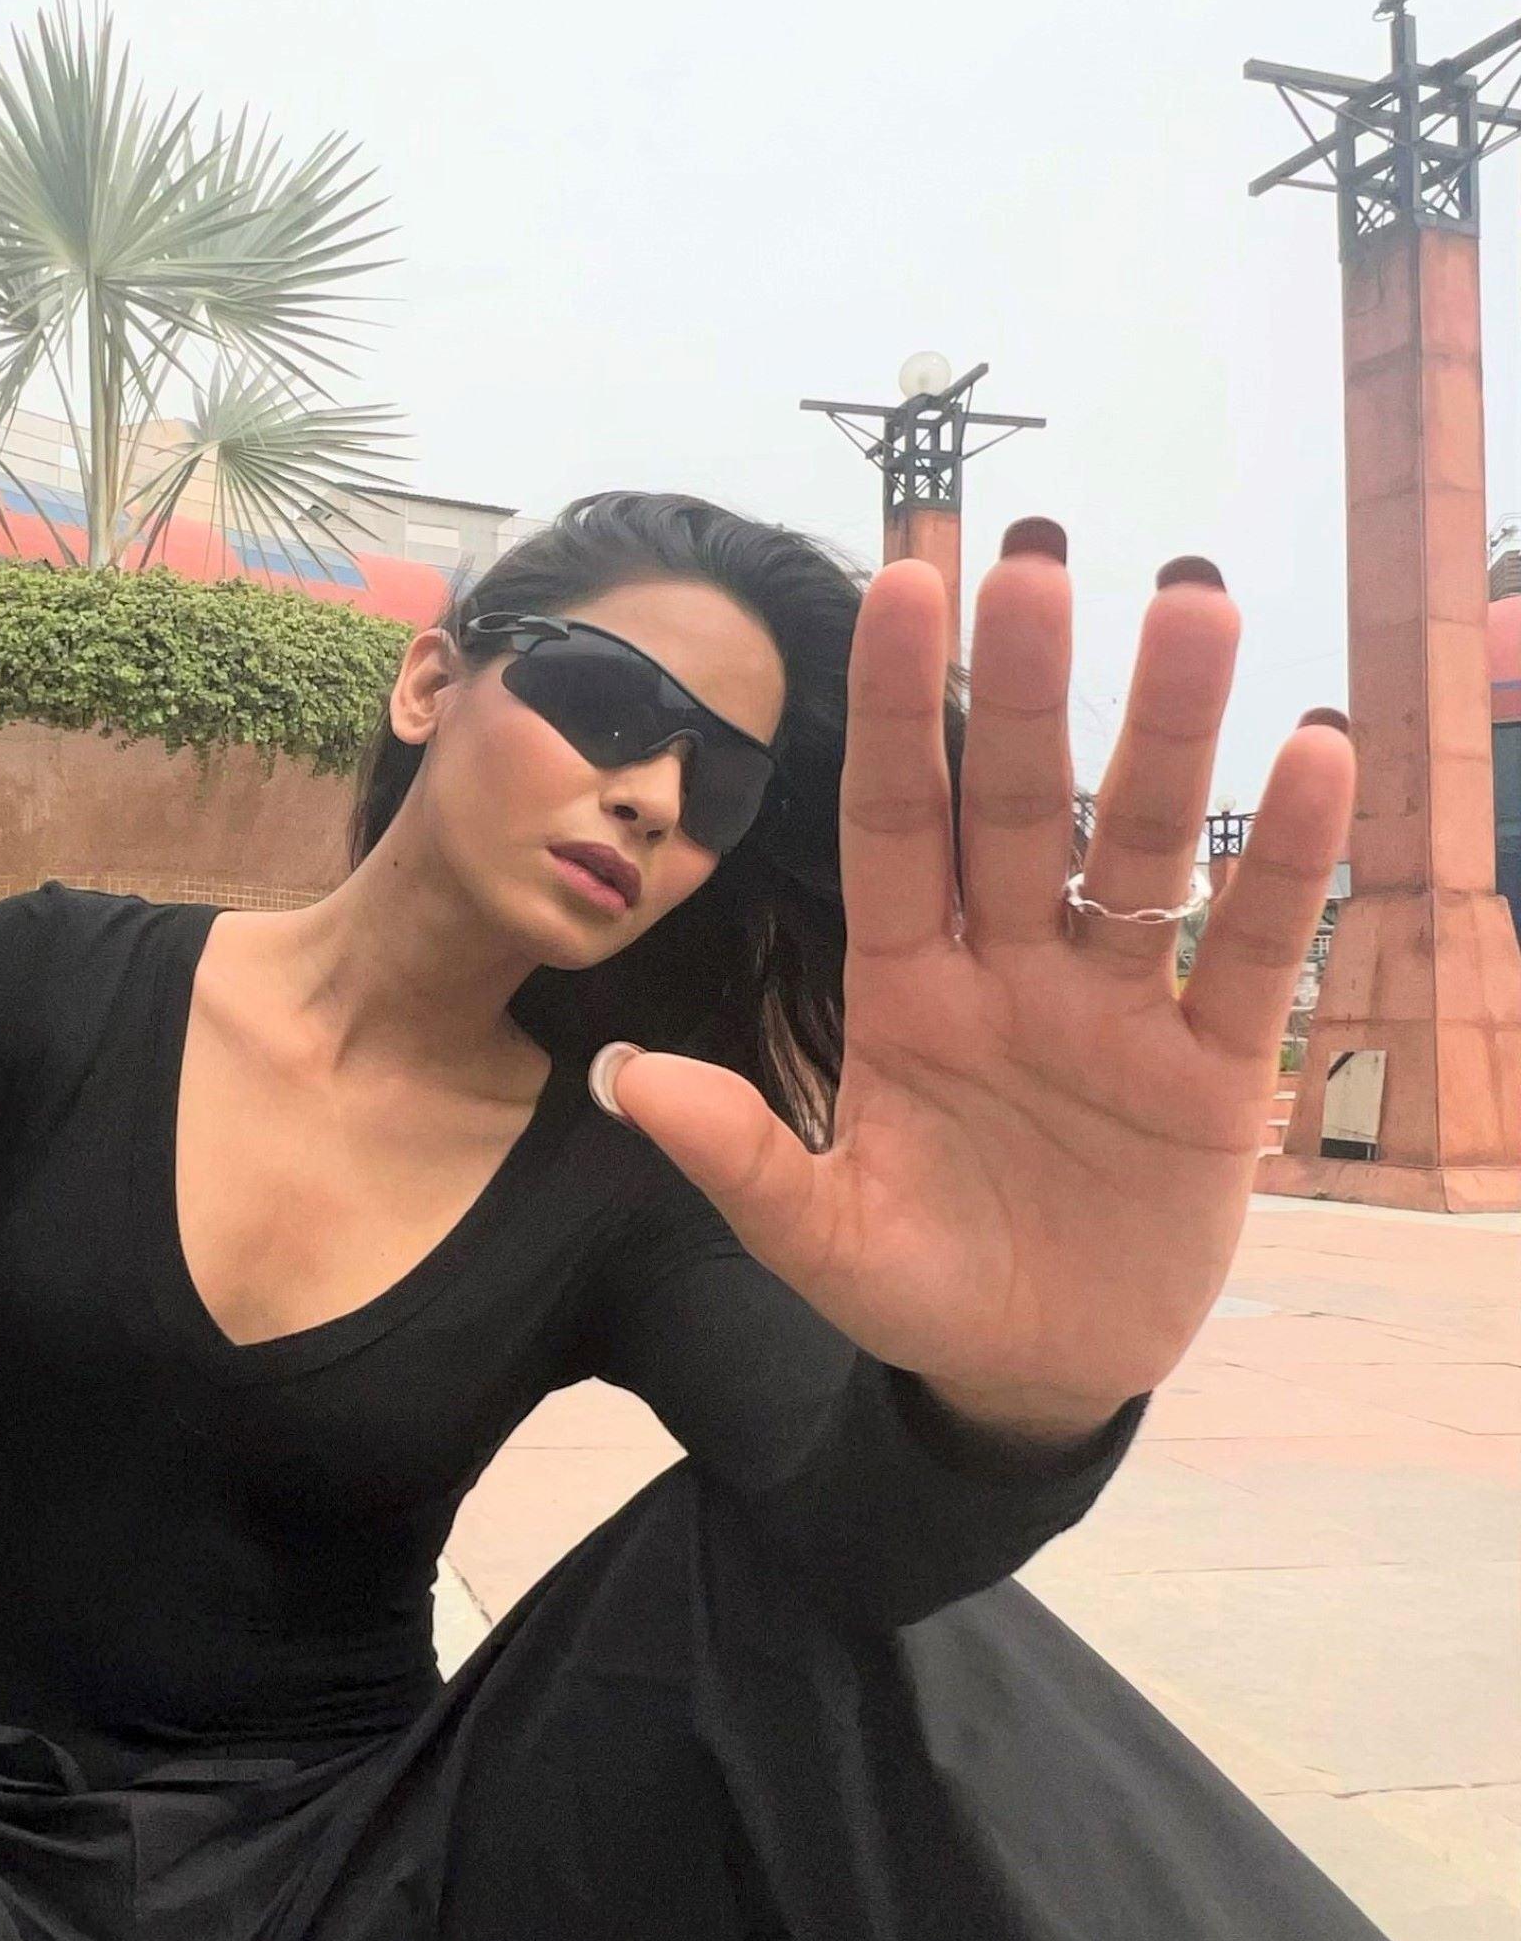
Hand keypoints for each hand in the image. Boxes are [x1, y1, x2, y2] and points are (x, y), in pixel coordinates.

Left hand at [606, 543, 1356, 1433]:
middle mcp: (1012, 971)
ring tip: (1196, 606)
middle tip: (1040, 562)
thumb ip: (737, 1157)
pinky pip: (1247, 953)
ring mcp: (1114, 1009)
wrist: (1027, 1378)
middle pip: (1018, 811)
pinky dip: (1281, 863)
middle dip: (1027, 691)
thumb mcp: (817, 1236)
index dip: (896, 716)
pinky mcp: (1209, 1069)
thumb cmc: (916, 1290)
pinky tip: (1311, 752)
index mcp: (907, 993)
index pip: (894, 829)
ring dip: (1170, 733)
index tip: (898, 591)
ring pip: (1144, 849)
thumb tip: (629, 1079)